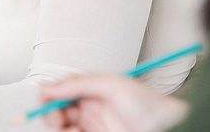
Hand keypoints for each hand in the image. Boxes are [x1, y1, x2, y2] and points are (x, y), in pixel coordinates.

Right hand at [40, 74, 188, 131]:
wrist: (165, 126)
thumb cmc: (148, 104)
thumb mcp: (111, 84)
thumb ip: (78, 83)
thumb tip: (48, 86)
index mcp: (92, 91)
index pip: (61, 92)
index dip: (49, 95)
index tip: (44, 98)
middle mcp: (90, 110)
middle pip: (57, 112)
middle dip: (51, 114)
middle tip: (56, 117)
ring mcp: (93, 127)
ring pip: (64, 128)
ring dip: (60, 127)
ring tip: (69, 127)